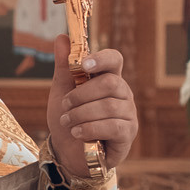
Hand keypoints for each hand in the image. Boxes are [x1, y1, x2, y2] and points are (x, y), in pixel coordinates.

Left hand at [46, 39, 136, 173]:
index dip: (101, 59)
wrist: (67, 152)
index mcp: (108, 78)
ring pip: (108, 106)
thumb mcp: (61, 92)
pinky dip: (89, 128)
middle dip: (82, 94)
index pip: (114, 59)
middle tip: (66, 105)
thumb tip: (62, 37)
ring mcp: (128, 113)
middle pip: (111, 83)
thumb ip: (64, 67)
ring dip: (81, 114)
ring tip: (67, 122)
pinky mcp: (128, 133)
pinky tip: (77, 132)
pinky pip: (112, 126)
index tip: (83, 66)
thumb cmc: (68, 119)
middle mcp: (122, 94)